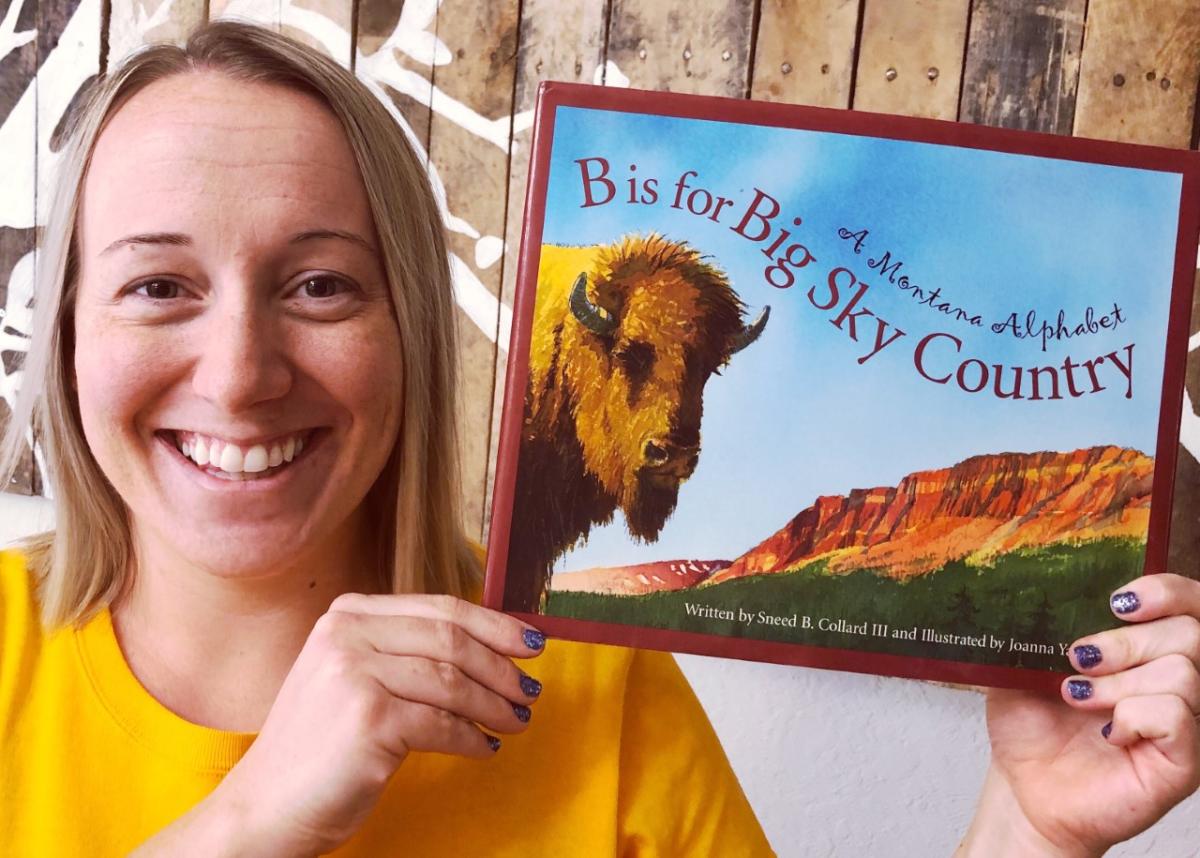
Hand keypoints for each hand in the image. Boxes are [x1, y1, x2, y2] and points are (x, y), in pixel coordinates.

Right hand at [135, 593, 546, 856]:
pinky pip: (443, 723)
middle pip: (452, 639)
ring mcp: (354, 673)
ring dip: (495, 704)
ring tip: (516, 720)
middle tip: (531, 690)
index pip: (440, 607)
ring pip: (453, 680)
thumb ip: (405, 652)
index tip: (530, 642)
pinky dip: (472, 737)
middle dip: (502, 666)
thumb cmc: (318, 748)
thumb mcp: (352, 677)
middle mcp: (346, 633)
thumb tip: (491, 646)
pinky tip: (484, 747)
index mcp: (347, 614)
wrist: (263, 807)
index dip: (494, 624)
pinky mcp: (368, 717)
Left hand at [960, 573, 1199, 856]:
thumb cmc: (1031, 726)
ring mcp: (1186, 722)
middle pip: (1188, 632)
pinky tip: (1108, 731)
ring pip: (1183, 671)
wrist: (1023, 787)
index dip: (1165, 591)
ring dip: (1119, 681)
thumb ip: (1039, 624)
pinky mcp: (1184, 762)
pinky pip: (1178, 716)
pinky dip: (1134, 715)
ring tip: (1078, 698)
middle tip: (1079, 659)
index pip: (1187, 604)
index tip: (1116, 601)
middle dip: (1125, 640)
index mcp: (1146, 648)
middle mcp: (1177, 681)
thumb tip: (1030, 587)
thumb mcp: (1023, 661)